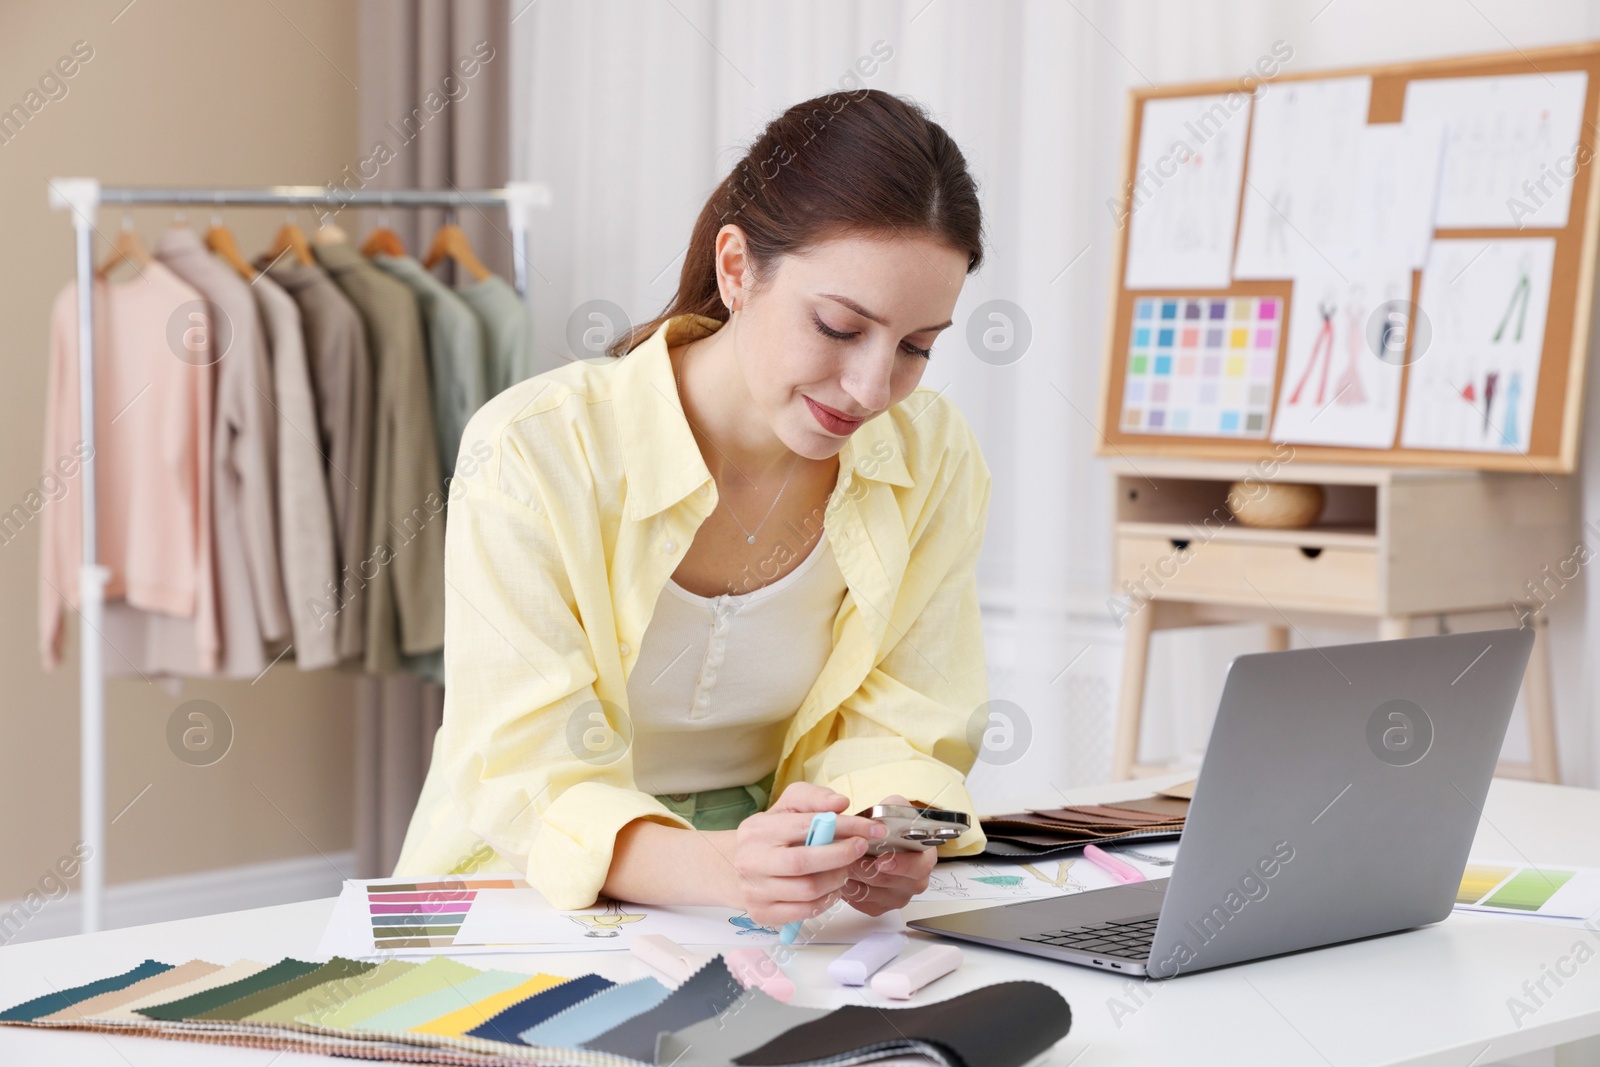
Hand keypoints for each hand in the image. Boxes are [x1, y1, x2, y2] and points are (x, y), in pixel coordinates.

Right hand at [725, 782, 888, 926]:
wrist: (735, 868)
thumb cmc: (769, 836)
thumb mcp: (786, 807)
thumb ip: (813, 798)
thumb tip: (840, 803)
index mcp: (757, 830)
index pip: (805, 826)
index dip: (843, 827)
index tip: (870, 829)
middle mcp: (751, 861)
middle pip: (804, 862)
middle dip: (841, 855)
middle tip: (860, 849)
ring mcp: (754, 891)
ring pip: (807, 891)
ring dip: (836, 880)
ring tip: (844, 869)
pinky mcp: (762, 914)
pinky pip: (804, 912)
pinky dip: (826, 901)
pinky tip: (831, 889)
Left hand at [841, 794, 938, 915]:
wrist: (879, 840)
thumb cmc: (889, 826)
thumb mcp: (895, 808)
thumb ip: (891, 810)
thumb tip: (879, 820)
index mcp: (924, 858)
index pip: (919, 867)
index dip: (901, 865)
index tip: (881, 860)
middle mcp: (915, 881)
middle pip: (891, 882)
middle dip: (868, 870)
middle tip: (851, 859)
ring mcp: (897, 897)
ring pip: (873, 894)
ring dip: (855, 879)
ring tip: (842, 864)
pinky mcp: (879, 906)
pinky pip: (862, 903)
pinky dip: (850, 891)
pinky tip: (842, 876)